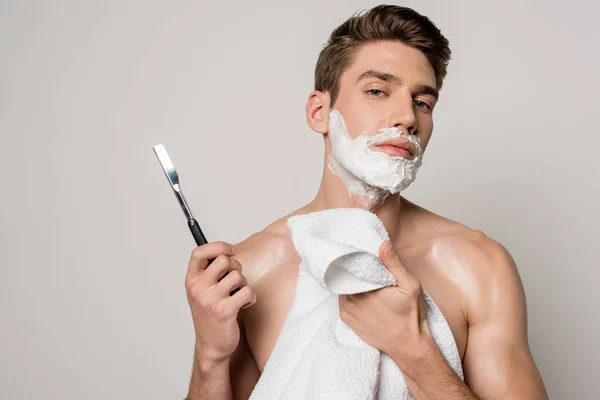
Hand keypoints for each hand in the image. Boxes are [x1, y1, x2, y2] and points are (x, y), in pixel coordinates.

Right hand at [185, 241, 256, 363]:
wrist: (212, 346)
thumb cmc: (210, 314)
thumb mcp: (202, 291)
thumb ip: (209, 271)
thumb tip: (227, 250)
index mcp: (191, 280)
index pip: (199, 252)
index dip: (218, 246)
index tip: (231, 250)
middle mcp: (197, 289)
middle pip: (224, 260)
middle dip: (236, 267)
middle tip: (235, 281)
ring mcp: (210, 300)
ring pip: (238, 276)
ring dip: (244, 285)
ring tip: (237, 296)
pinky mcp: (224, 311)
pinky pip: (247, 292)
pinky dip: (250, 298)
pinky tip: (244, 305)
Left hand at [338, 240, 429, 355]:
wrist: (407, 345)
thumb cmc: (411, 315)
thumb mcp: (410, 285)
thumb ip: (394, 264)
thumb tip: (383, 244)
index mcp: (365, 288)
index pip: (351, 266)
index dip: (355, 259)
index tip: (361, 255)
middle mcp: (351, 299)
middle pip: (346, 277)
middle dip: (353, 270)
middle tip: (363, 267)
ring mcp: (346, 310)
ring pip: (343, 288)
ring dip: (350, 283)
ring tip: (363, 279)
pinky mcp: (346, 319)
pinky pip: (342, 300)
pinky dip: (348, 295)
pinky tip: (360, 293)